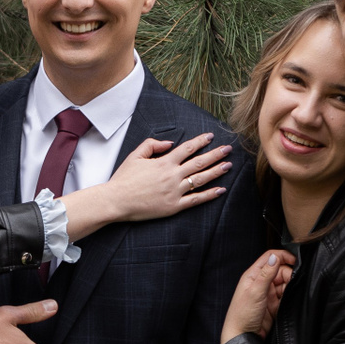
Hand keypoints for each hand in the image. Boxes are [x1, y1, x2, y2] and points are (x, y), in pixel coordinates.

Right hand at [105, 134, 231, 220]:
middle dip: (215, 154)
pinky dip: (209, 195)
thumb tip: (170, 144)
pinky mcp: (173, 206)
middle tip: (228, 149)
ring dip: (216, 171)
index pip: (187, 148)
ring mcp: (174, 192)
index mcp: (163, 162)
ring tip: (228, 165)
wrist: (116, 201)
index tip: (210, 136)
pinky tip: (220, 190)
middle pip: (199, 162)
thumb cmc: (124, 179)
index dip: (200, 141)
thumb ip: (152, 145)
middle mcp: (172, 176)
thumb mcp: (135, 156)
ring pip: (200, 179)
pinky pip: (195, 200)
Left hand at [219, 251, 294, 343]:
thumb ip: (266, 274)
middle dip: (289, 274)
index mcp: (253, 275)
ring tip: (289, 293)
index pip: (270, 258)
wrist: (243, 337)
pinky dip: (290, 295)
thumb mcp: (255, 292)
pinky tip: (290, 299)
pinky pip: (286, 295)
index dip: (283, 256)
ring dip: (290, 285)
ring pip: (285, 283)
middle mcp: (261, 282)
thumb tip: (275, 257)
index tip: (296, 261)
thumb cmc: (242, 314)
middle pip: (280, 270)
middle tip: (292, 282)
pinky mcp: (275, 304)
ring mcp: (268, 293)